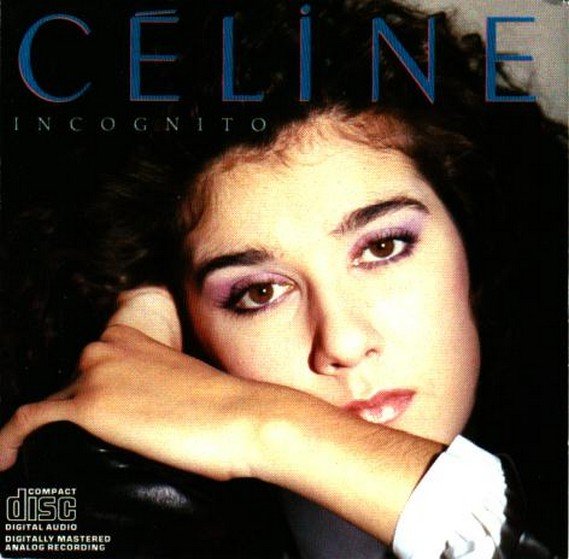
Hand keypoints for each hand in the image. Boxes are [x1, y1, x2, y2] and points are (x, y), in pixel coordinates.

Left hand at [0, 287, 265, 478]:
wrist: (241, 416)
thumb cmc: (224, 407)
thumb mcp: (184, 382)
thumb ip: (154, 385)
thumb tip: (145, 414)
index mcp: (132, 338)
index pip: (90, 365)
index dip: (87, 392)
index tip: (88, 416)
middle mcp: (107, 347)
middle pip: (69, 384)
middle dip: (71, 411)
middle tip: (86, 441)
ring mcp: (96, 373)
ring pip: (50, 403)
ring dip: (43, 429)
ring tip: (41, 454)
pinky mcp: (89, 404)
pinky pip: (29, 422)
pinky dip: (9, 440)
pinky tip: (4, 457)